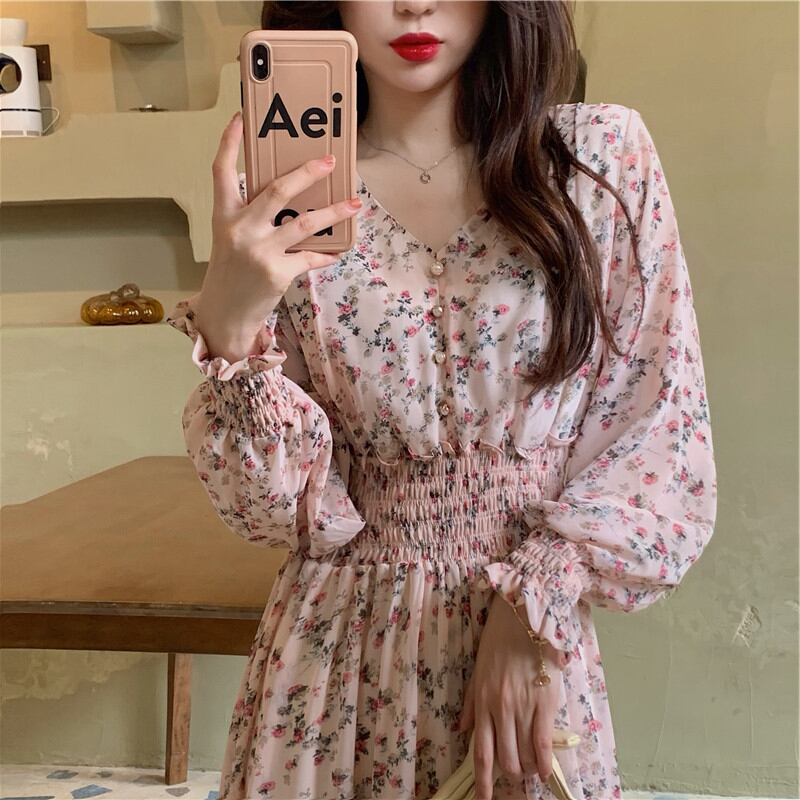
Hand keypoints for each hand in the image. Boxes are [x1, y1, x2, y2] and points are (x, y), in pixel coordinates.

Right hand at [195, 111, 362, 351]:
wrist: (226, 313)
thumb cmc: (231, 272)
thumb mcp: (231, 238)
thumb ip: (251, 215)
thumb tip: (289, 194)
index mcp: (224, 215)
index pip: (221, 170)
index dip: (230, 141)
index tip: (242, 117)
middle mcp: (240, 228)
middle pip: (277, 190)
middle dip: (307, 173)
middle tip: (329, 161)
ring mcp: (260, 251)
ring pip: (305, 223)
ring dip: (334, 212)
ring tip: (354, 203)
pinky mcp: (277, 272)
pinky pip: (311, 257)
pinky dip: (327, 254)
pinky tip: (338, 250)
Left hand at [458, 595, 562, 799]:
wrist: (523, 619)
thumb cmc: (498, 642)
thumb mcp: (477, 671)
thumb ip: (470, 703)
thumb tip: (462, 729)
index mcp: (482, 703)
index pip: (481, 752)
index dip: (484, 781)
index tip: (485, 798)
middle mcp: (499, 710)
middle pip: (506, 759)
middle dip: (513, 773)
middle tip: (520, 772)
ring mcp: (522, 707)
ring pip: (525, 755)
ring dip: (530, 768)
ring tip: (534, 767)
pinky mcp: (544, 702)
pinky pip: (543, 742)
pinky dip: (545, 762)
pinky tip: (547, 770)